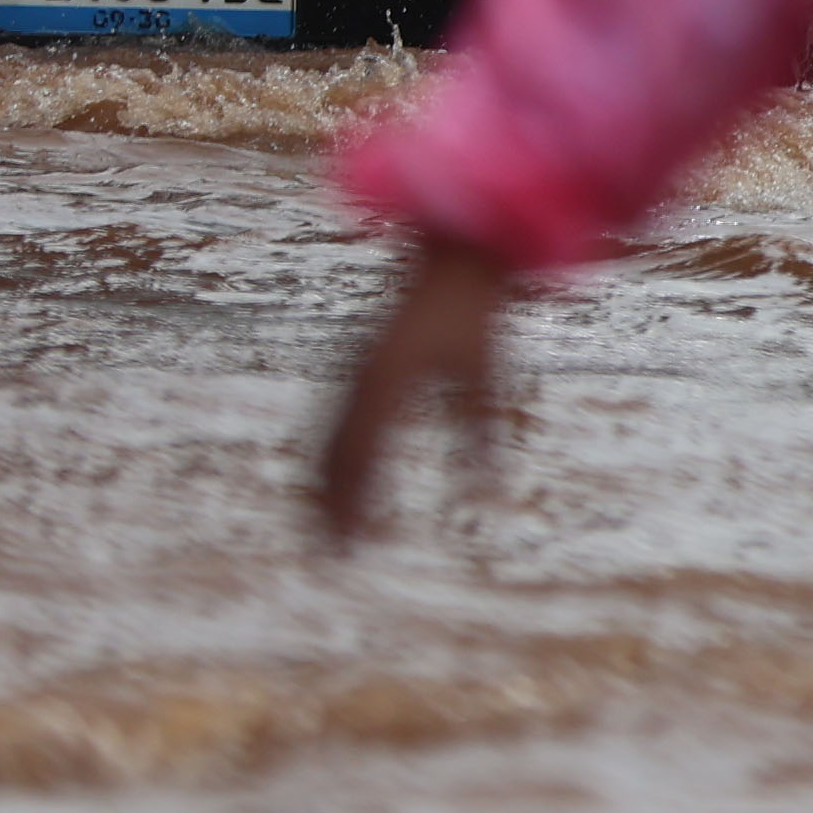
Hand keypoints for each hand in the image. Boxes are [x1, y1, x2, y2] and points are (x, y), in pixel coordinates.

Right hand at [315, 233, 516, 552]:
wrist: (454, 258)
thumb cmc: (475, 317)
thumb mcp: (485, 374)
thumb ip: (480, 431)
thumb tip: (489, 488)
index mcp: (386, 383)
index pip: (362, 457)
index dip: (355, 504)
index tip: (355, 544)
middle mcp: (360, 380)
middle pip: (332, 455)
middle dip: (328, 505)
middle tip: (330, 554)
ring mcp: (354, 373)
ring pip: (327, 440)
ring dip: (323, 485)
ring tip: (324, 529)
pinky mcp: (358, 368)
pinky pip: (334, 421)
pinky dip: (330, 458)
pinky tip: (337, 482)